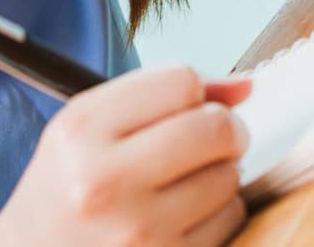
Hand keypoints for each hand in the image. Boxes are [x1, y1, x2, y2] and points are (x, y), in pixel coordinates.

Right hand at [0, 64, 252, 246]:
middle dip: (224, 130)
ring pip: (229, 176)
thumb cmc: (66, 188)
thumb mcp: (89, 127)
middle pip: (216, 128)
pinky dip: (218, 213)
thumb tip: (247, 86)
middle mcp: (106, 181)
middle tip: (209, 141)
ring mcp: (138, 231)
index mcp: (82, 130)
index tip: (185, 108)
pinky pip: (230, 219)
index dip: (193, 93)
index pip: (181, 81)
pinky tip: (184, 217)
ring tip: (183, 184)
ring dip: (219, 175)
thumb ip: (161, 94)